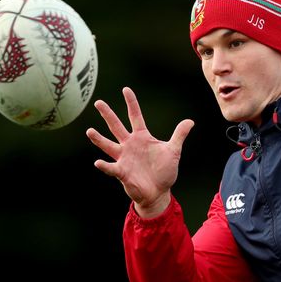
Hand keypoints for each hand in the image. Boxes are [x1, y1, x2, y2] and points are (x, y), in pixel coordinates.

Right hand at [86, 87, 194, 217]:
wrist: (159, 192)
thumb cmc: (164, 171)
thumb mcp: (173, 151)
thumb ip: (179, 135)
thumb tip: (190, 121)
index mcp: (142, 137)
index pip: (135, 116)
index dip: (131, 103)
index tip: (126, 89)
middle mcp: (130, 145)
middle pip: (117, 126)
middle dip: (108, 114)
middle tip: (98, 102)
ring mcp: (124, 158)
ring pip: (108, 146)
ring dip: (99, 139)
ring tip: (89, 131)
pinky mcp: (122, 172)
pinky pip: (111, 168)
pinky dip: (104, 165)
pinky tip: (98, 162)